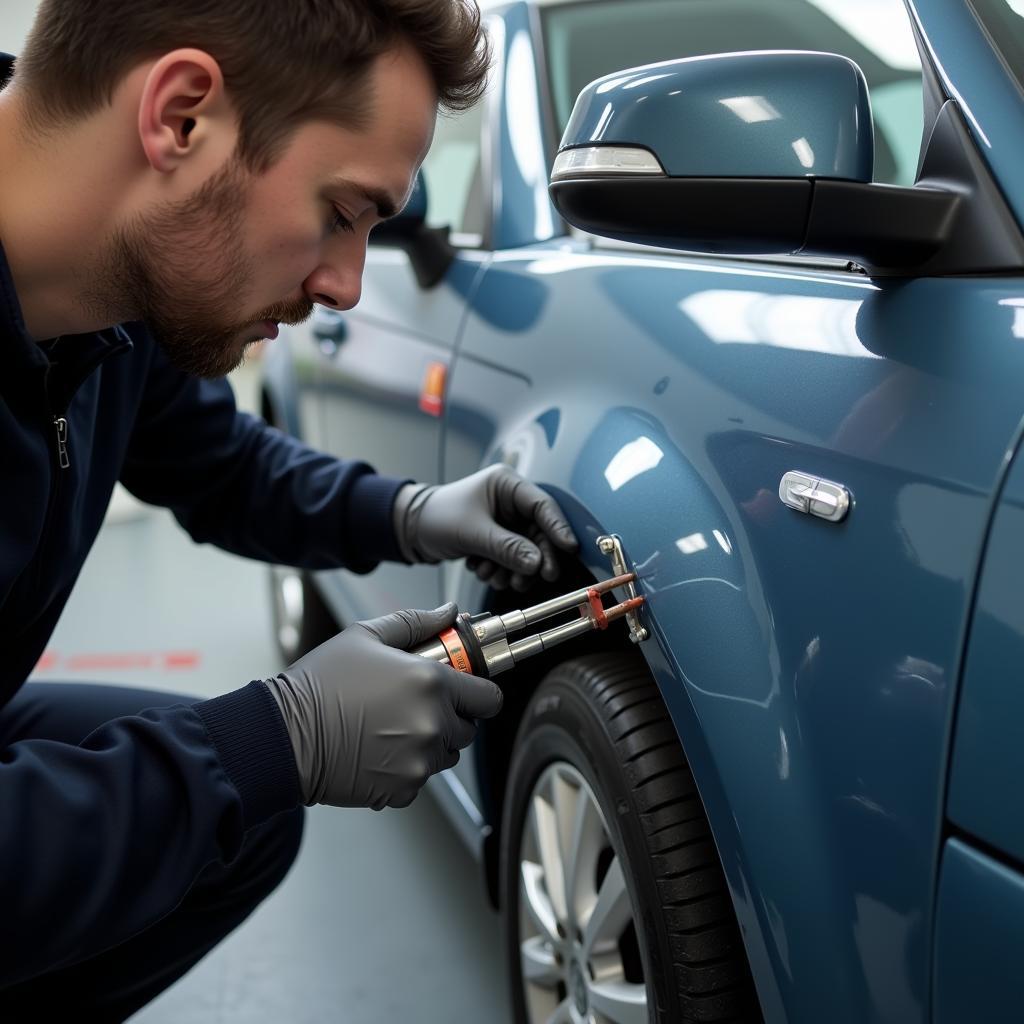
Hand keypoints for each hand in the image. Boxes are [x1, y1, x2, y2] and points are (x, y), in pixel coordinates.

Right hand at [262, 604, 502, 809]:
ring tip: (391, 728)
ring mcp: (419, 760)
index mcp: (431, 683)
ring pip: (446, 755)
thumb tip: (448, 612)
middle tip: (413, 706)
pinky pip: (420, 779)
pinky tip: (377, 750)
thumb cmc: (320, 684)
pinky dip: (406, 769)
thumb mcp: (366, 636)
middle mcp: (433, 723)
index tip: (462, 691)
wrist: (285, 735)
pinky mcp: (403, 789)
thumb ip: (415, 622)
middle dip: (450, 718)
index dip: (476, 693)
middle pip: (468, 729)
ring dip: (430, 744)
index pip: (488, 697)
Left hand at [393, 465, 578, 590]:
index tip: (568, 548)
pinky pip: (512, 559)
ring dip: (514, 568)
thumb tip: (536, 563)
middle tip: (539, 576)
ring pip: (527, 550)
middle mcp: (510, 501)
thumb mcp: (473, 532)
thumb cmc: (437, 517)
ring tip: (493, 575)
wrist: (410, 529)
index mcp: (507, 484)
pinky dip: (501, 569)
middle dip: (535, 558)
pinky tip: (482, 569)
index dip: (558, 528)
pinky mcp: (499, 538)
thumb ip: (506, 547)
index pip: (543, 505)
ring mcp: (506, 521)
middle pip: (539, 533)